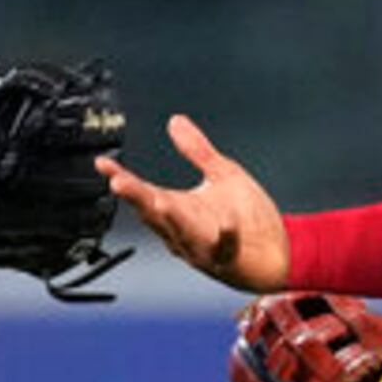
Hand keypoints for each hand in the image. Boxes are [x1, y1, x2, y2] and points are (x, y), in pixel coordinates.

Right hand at [100, 113, 285, 291]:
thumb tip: (175, 121)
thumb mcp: (222, 174)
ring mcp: (204, 248)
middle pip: (155, 214)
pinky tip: (227, 224)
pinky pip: (225, 248)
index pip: (144, 192)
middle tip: (119, 182)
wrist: (277, 253)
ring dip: (171, 219)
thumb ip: (197, 150)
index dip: (123, 178)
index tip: (104, 164)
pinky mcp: (230, 260)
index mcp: (179, 209)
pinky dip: (226, 237)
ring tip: (159, 201)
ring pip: (182, 235)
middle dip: (137, 198)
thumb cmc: (249, 218)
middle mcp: (184, 231)